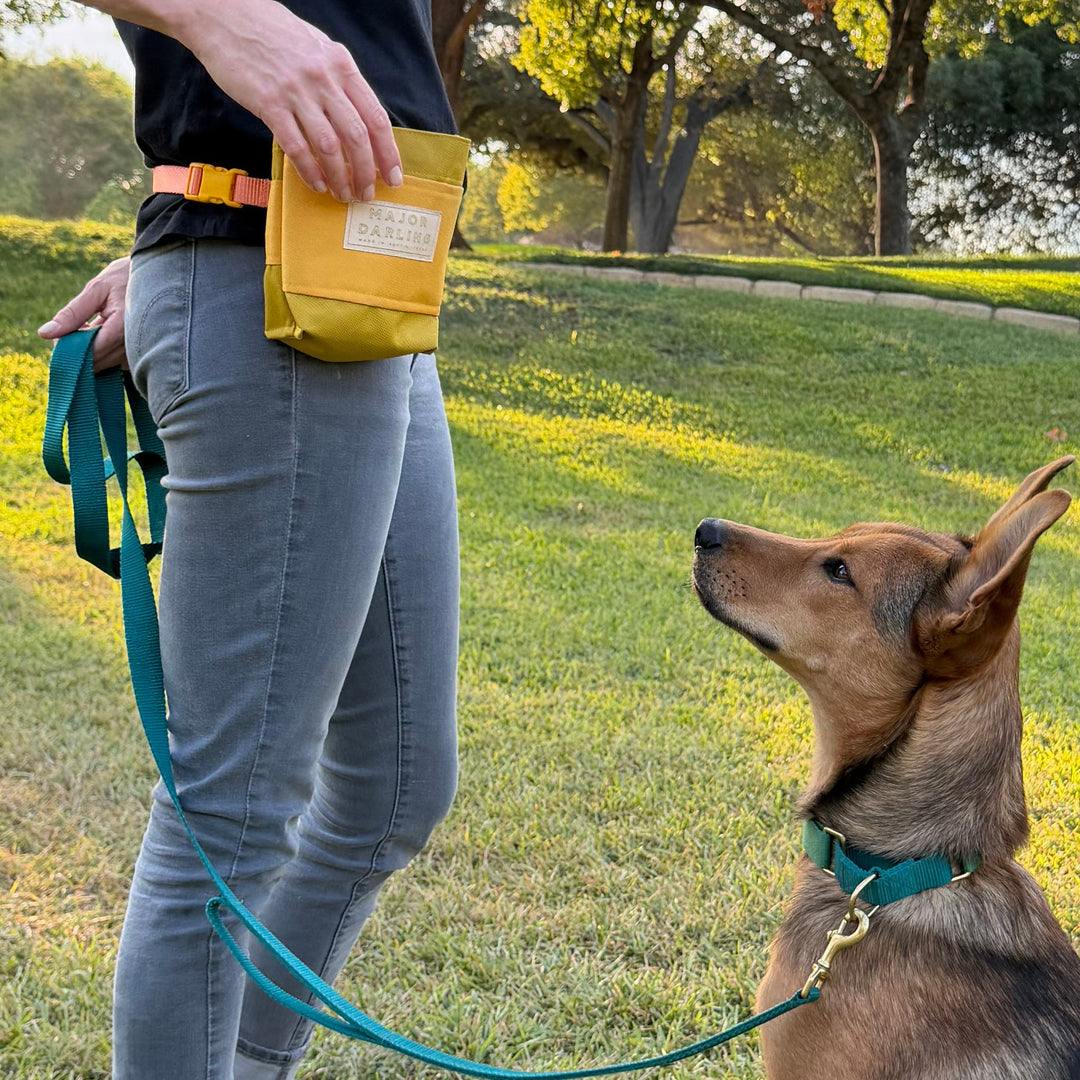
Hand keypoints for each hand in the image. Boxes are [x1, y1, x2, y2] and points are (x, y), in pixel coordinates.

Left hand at [38, 257, 129, 373]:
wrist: (158, 276)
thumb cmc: (126, 278)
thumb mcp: (96, 289)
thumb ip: (72, 314)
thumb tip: (45, 334)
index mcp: (122, 329)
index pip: (89, 353)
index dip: (69, 348)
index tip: (60, 335)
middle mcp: (133, 345)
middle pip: (96, 363)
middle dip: (77, 350)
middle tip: (73, 327)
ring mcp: (138, 352)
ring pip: (104, 365)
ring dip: (89, 351)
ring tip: (90, 324)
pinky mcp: (139, 353)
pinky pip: (114, 361)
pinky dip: (101, 351)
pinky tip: (101, 330)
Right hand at [178, 0, 402, 201]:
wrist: (224, 14)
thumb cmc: (272, 34)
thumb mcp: (317, 49)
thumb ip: (339, 81)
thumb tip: (359, 118)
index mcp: (341, 65)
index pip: (376, 117)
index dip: (388, 153)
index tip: (393, 177)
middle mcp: (323, 78)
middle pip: (357, 137)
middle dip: (367, 173)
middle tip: (366, 194)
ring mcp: (296, 91)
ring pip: (330, 147)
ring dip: (340, 178)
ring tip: (343, 194)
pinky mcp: (269, 103)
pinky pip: (296, 147)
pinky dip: (309, 170)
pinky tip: (316, 183)